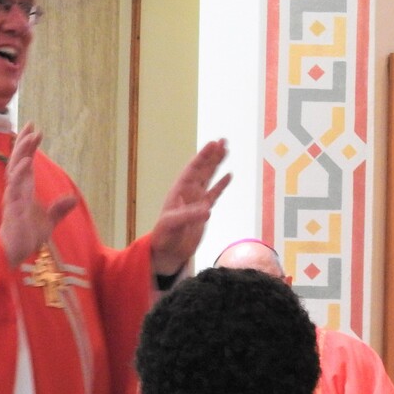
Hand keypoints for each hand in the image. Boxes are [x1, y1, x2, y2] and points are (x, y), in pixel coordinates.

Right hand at [0, 124, 77, 266]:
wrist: (16, 254)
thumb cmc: (27, 237)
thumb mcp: (49, 221)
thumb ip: (59, 209)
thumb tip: (73, 199)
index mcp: (23, 190)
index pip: (25, 162)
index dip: (28, 146)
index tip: (34, 128)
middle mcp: (16, 189)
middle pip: (17, 160)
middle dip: (23, 142)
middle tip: (31, 124)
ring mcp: (13, 196)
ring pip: (14, 169)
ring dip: (21, 152)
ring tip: (30, 137)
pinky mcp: (12, 206)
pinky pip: (14, 187)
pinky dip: (19, 174)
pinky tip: (26, 162)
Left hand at [149, 139, 230, 275]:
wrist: (168, 252)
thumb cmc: (165, 237)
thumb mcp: (172, 226)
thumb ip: (188, 217)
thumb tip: (207, 210)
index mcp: (179, 192)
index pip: (193, 170)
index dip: (202, 157)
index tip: (213, 144)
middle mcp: (188, 193)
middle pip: (202, 170)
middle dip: (212, 156)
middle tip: (223, 141)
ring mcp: (196, 201)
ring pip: (209, 178)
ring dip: (217, 165)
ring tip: (226, 150)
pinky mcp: (203, 211)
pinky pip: (214, 194)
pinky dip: (221, 185)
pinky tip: (228, 175)